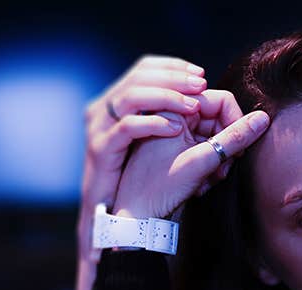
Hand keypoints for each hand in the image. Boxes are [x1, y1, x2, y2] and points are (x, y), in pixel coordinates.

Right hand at [78, 55, 207, 255]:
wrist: (111, 210)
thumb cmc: (135, 175)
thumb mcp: (153, 139)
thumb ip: (168, 116)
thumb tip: (199, 101)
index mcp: (116, 100)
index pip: (143, 68)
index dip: (172, 67)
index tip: (199, 75)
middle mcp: (103, 108)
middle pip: (139, 76)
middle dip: (174, 78)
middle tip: (201, 85)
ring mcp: (99, 127)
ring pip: (132, 97)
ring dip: (167, 97)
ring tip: (193, 106)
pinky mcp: (101, 148)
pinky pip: (127, 127)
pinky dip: (154, 124)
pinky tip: (176, 129)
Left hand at [113, 89, 269, 219]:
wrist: (137, 215)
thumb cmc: (160, 187)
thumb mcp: (202, 160)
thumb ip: (235, 138)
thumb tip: (263, 118)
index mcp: (173, 109)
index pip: (221, 101)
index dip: (236, 123)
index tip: (237, 149)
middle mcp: (175, 117)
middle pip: (220, 121)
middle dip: (227, 147)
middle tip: (222, 170)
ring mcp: (177, 135)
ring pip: (216, 139)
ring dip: (220, 161)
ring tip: (209, 180)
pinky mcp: (178, 151)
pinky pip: (206, 151)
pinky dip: (210, 168)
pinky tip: (201, 184)